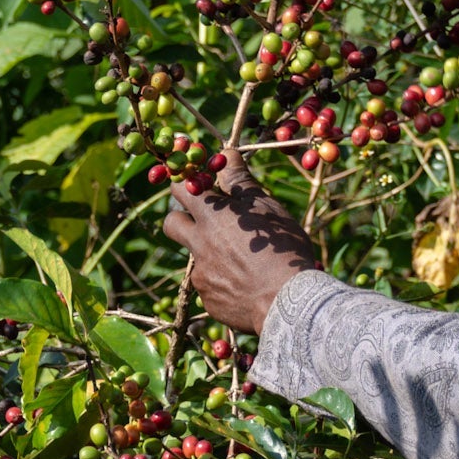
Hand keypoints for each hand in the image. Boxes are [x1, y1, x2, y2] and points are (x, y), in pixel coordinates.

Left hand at [162, 149, 317, 334]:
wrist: (288, 304)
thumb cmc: (282, 249)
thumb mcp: (266, 209)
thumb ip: (241, 182)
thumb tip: (226, 154)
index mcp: (212, 217)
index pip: (181, 188)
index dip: (186, 182)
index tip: (197, 182)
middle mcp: (199, 244)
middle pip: (171, 222)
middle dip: (181, 216)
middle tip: (205, 219)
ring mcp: (201, 275)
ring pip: (194, 256)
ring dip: (208, 251)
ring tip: (238, 257)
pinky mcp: (208, 300)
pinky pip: (208, 285)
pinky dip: (222, 281)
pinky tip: (246, 284)